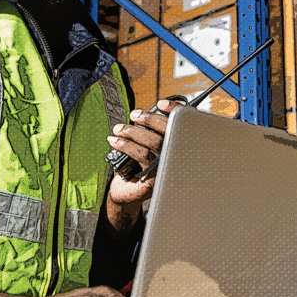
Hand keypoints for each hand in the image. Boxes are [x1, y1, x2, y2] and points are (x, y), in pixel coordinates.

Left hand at [105, 100, 180, 228]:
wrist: (125, 192)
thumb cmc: (134, 166)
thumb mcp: (143, 148)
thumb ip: (147, 133)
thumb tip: (140, 116)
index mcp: (175, 147)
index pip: (181, 125)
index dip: (175, 111)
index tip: (162, 104)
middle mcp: (175, 158)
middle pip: (168, 132)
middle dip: (149, 119)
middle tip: (133, 115)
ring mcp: (165, 168)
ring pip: (153, 142)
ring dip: (132, 132)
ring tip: (118, 129)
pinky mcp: (153, 177)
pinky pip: (141, 155)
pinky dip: (126, 145)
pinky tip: (114, 141)